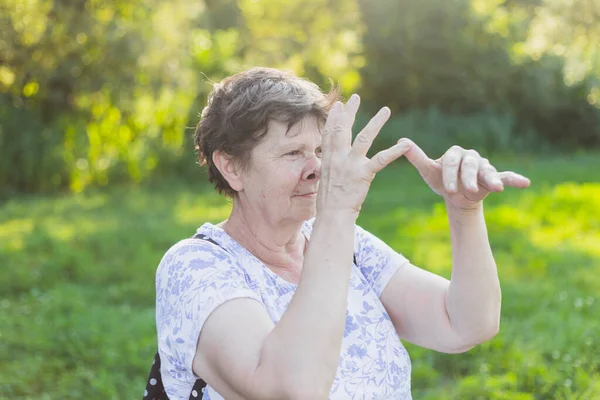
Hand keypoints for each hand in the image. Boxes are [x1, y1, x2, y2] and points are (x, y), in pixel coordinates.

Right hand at [317, 95, 411, 216]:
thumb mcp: (325, 180)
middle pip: (343, 129)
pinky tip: (404, 145)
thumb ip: (330, 167)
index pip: (329, 133)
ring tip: (386, 110)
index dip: (334, 117)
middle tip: (356, 97)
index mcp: (327, 159)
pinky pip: (381, 160)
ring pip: (363, 138)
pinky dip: (394, 152)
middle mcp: (337, 158)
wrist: (332, 215)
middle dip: (349, 112)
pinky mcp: (363, 174)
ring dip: (375, 123)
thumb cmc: (328, 203)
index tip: (338, 105)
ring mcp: (350, 165)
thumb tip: (331, 164)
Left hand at [400, 140, 530, 209]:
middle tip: (464, 190)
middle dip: (467, 178)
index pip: (451, 161)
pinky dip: (514, 179)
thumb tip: (400, 141)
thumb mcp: (427, 171)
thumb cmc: (440, 180)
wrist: (455, 196)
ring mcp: (484, 167)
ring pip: (487, 171)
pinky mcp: (494, 178)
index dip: (449, 174)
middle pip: (470, 166)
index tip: (446, 188)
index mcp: (455, 153)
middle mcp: (471, 157)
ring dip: (491, 179)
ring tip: (496, 187)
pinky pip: (506, 176)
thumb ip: (416, 157)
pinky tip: (525, 183)